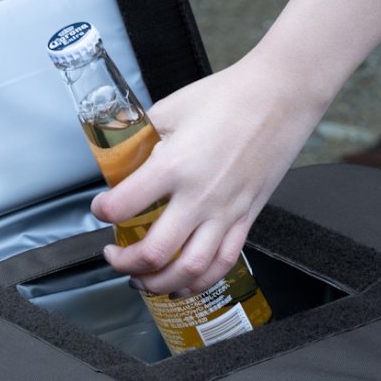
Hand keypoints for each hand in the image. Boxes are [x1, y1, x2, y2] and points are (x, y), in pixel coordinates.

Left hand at [90, 51, 324, 294]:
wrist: (281, 96)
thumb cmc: (229, 97)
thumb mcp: (172, 108)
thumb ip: (142, 136)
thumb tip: (120, 152)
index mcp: (174, 165)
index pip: (123, 205)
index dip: (102, 212)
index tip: (100, 209)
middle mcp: (200, 196)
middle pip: (155, 252)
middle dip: (126, 263)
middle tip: (115, 257)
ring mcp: (226, 212)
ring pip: (190, 269)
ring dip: (160, 283)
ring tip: (143, 281)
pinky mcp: (246, 218)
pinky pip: (223, 263)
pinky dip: (200, 282)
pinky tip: (182, 284)